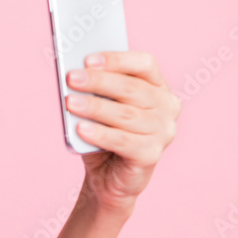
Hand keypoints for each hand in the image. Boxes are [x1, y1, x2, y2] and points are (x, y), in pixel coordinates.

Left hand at [64, 50, 180, 211]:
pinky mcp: (151, 155)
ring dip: (95, 107)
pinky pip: (123, 141)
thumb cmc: (104, 136)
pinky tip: (81, 128)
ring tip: (71, 102)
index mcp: (157, 88)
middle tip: (71, 78)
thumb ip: (96, 91)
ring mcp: (163, 132)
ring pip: (126, 115)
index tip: (88, 59)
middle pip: (132, 89)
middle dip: (99, 81)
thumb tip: (76, 76)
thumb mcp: (100, 109)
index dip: (117, 59)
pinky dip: (100, 134)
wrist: (108, 178)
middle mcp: (166, 107)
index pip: (144, 64)